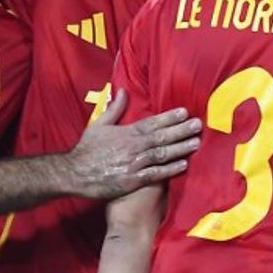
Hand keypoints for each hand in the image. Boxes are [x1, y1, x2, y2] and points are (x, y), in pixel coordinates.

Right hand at [67, 90, 200, 199]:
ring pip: (162, 154)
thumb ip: (114, 109)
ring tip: (196, 142)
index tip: (185, 112)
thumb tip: (122, 91)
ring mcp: (134, 164)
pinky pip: (156, 174)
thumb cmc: (86, 150)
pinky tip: (184, 164)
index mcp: (126, 133)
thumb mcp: (98, 125)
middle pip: (162, 137)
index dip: (169, 117)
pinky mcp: (133, 181)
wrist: (74, 174)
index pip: (152, 123)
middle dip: (181, 130)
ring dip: (181, 148)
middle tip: (198, 125)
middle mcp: (133, 147)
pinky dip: (170, 169)